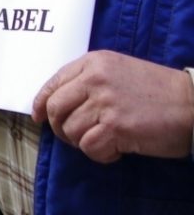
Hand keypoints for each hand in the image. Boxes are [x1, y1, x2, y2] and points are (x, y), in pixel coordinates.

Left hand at [32, 51, 193, 161]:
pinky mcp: (116, 126)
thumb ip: (89, 80)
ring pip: (70, 131)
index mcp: (92, 62)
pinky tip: (116, 151)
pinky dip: (100, 155)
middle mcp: (93, 79)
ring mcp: (104, 102)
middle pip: (54, 109)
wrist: (193, 103)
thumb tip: (59, 103)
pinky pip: (89, 147)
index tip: (38, 117)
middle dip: (59, 128)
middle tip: (75, 137)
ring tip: (104, 141)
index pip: (53, 83)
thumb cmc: (158, 91)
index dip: (41, 104)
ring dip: (83, 143)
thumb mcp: (118, 71)